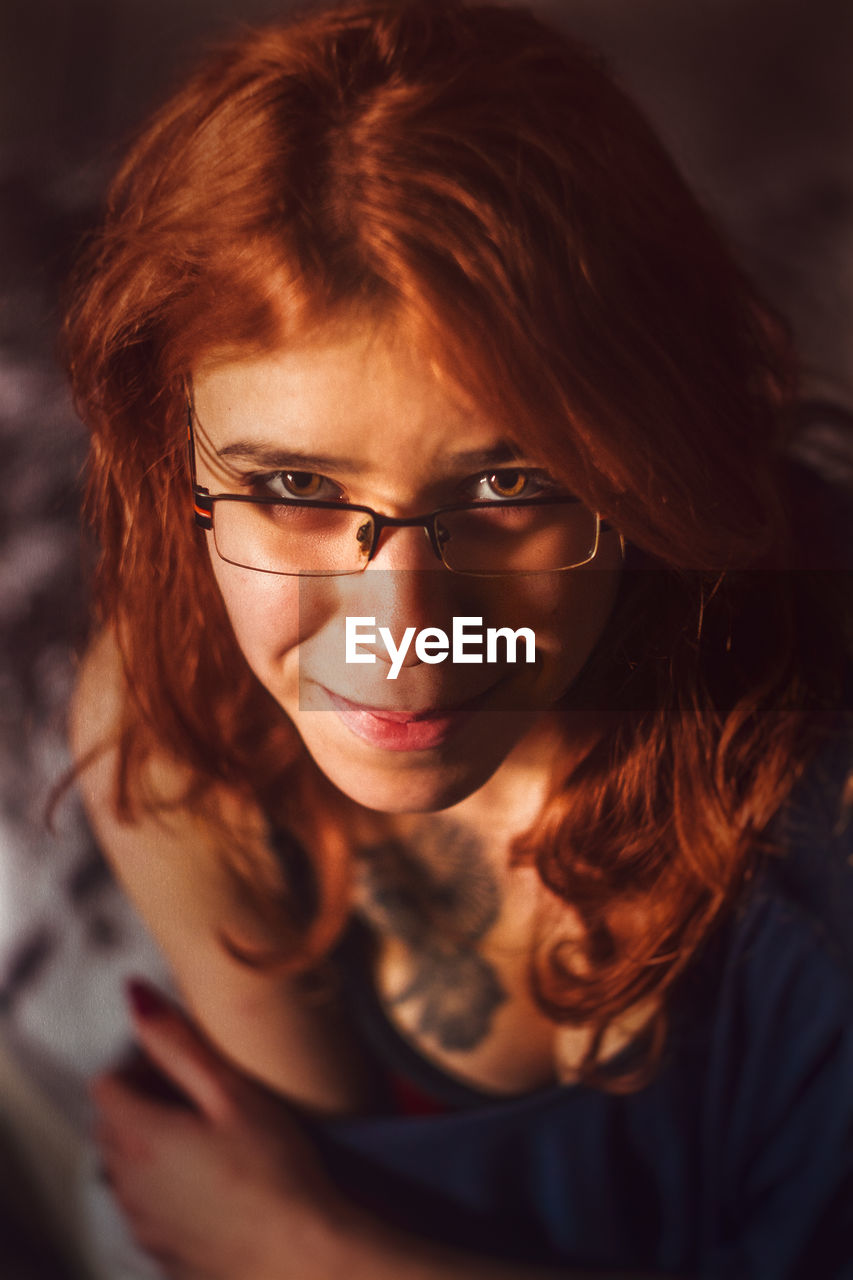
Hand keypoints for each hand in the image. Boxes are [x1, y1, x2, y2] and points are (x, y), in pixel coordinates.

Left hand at [91, 980, 347, 1279]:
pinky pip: (147, 1205)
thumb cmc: (275, 1172)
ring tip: (211, 1137)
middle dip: (144, 1100)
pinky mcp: (163, 1250)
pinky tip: (215, 1182)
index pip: (106, 1084)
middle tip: (201, 1095)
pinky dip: (166, 1185)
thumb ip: (177, 1043)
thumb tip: (137, 998)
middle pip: (112, 1124)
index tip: (182, 1067)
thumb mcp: (232, 1093)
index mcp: (140, 1137)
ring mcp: (143, 1223)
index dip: (140, 1065)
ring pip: (126, 1167)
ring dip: (152, 1144)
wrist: (300, 1256)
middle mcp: (129, 1183)